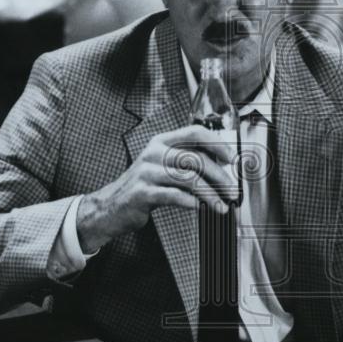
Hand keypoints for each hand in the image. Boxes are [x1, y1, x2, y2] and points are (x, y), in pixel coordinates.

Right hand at [76, 125, 237, 253]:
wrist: (111, 207)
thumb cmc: (142, 187)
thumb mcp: (162, 168)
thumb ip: (186, 163)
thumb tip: (221, 168)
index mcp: (161, 142)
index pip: (194, 133)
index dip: (217, 144)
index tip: (232, 159)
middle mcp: (154, 153)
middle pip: (196, 159)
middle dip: (219, 177)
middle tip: (231, 190)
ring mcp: (147, 172)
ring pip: (189, 179)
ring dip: (210, 194)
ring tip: (220, 206)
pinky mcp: (143, 192)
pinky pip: (174, 195)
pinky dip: (191, 203)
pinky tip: (200, 208)